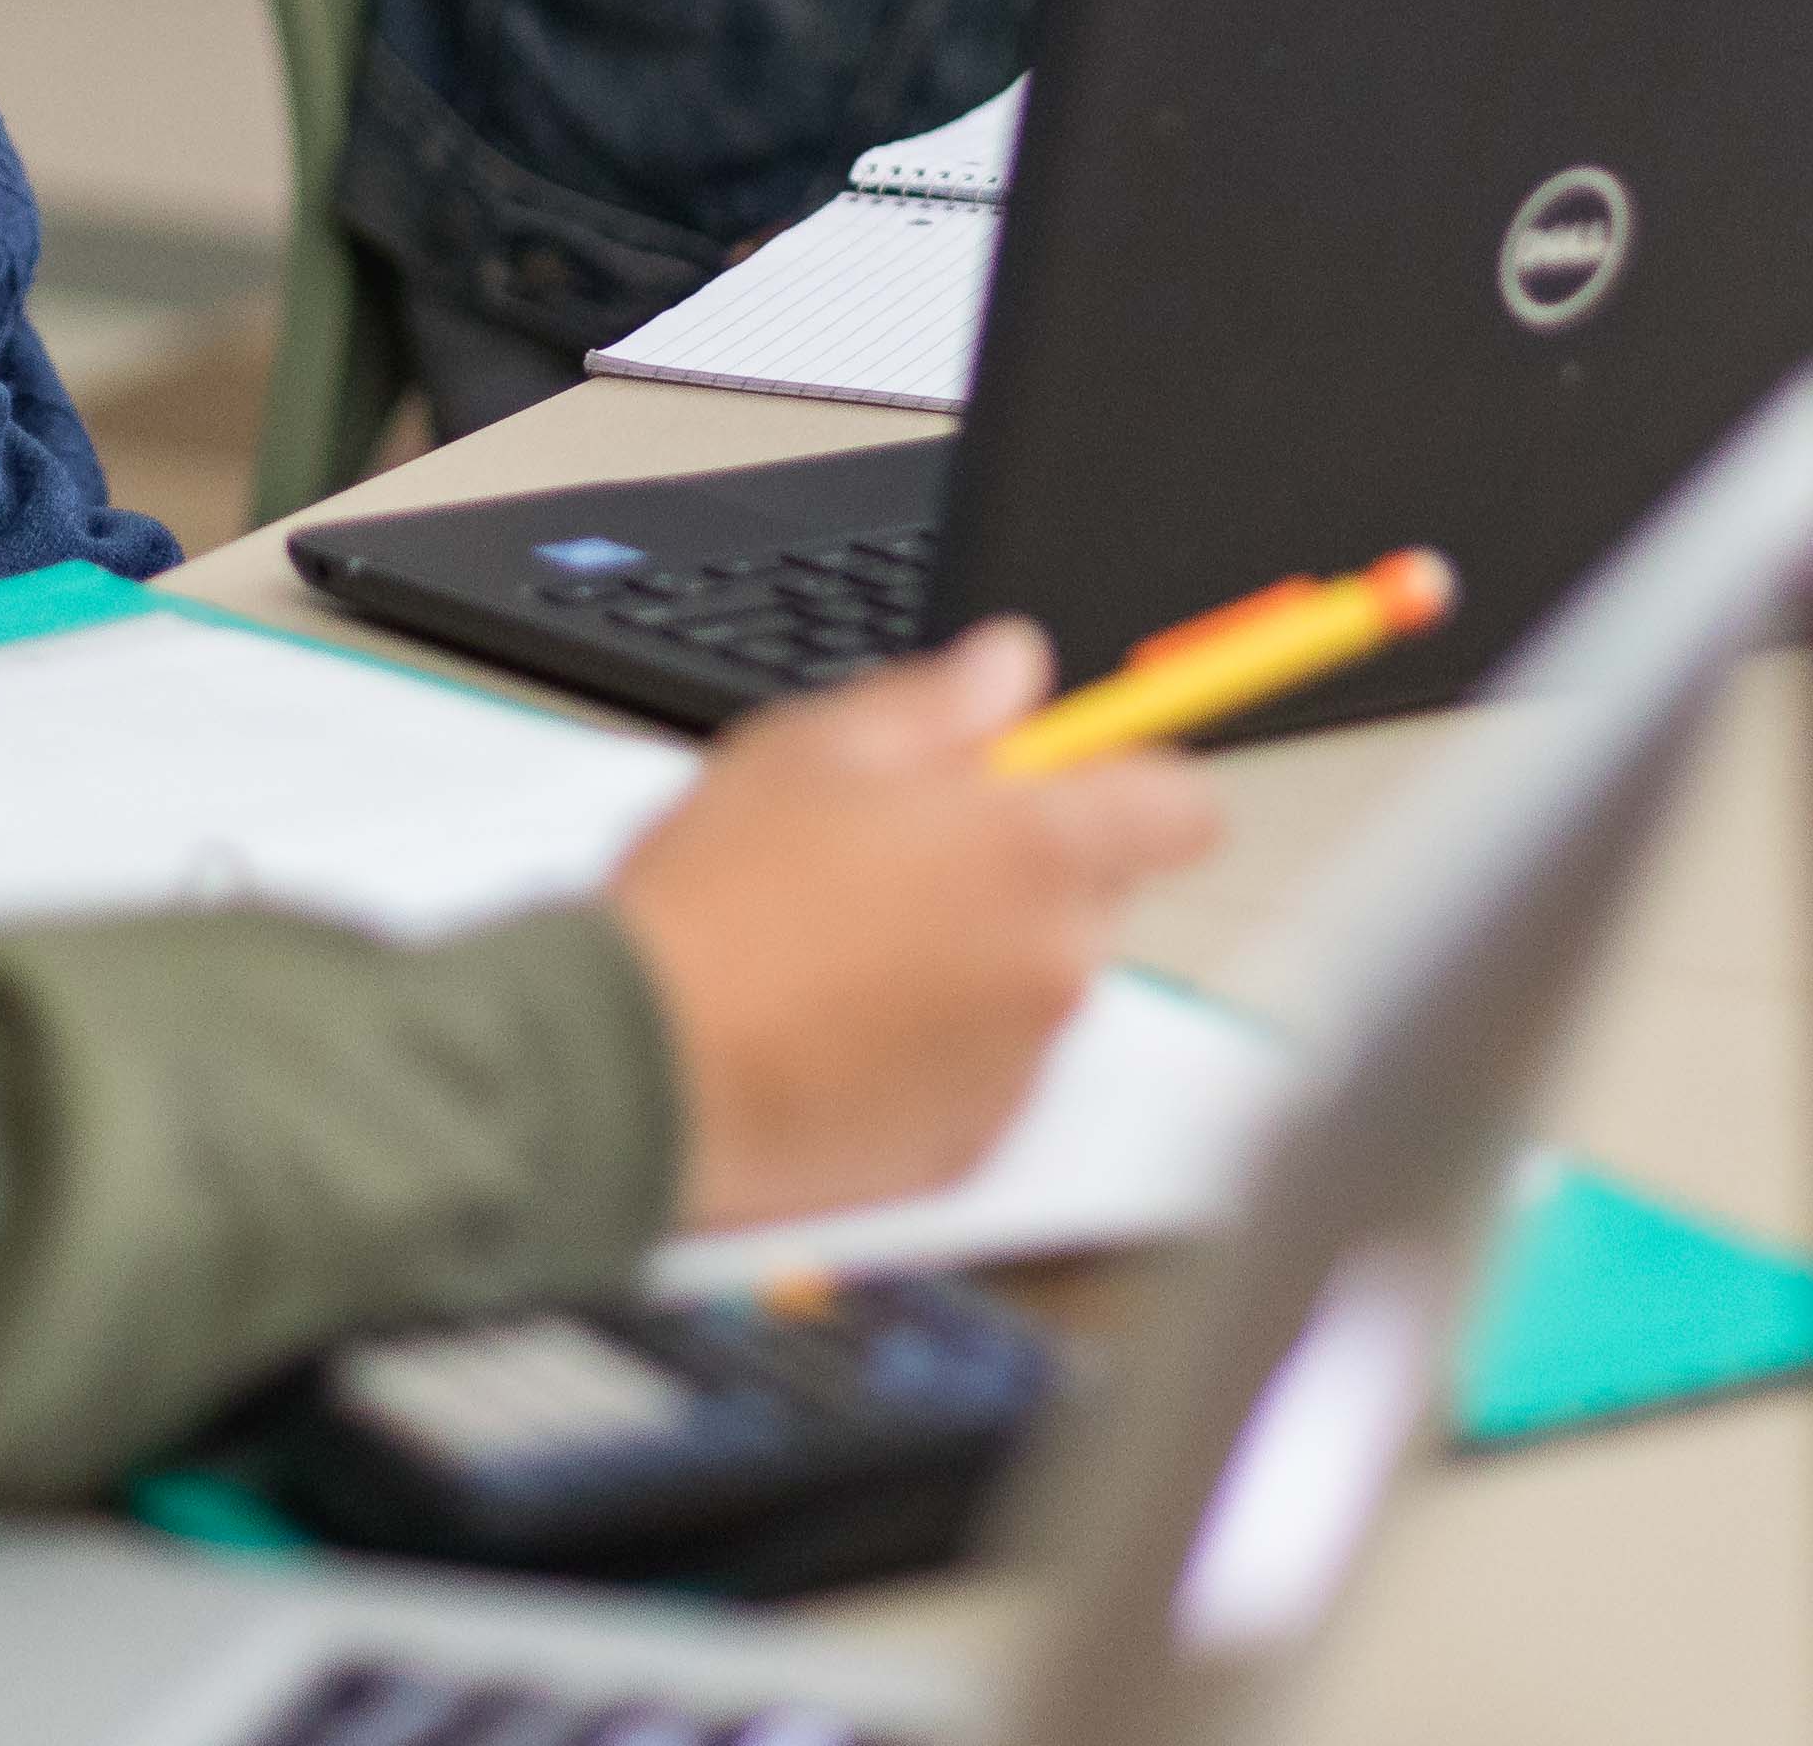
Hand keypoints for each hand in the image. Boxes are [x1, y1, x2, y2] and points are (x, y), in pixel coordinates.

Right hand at [604, 619, 1218, 1229]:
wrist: (634, 1069)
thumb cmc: (713, 909)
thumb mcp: (812, 748)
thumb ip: (940, 700)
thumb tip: (1012, 668)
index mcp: (1032, 853)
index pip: (1178, 808)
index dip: (1127, 782)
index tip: (1071, 778)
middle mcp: (1051, 966)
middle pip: (1101, 894)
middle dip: (1028, 866)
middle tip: (906, 851)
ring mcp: (1017, 1068)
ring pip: (1038, 983)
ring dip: (980, 956)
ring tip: (847, 944)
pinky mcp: (968, 1145)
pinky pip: (987, 1073)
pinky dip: (940, 1047)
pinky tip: (839, 1024)